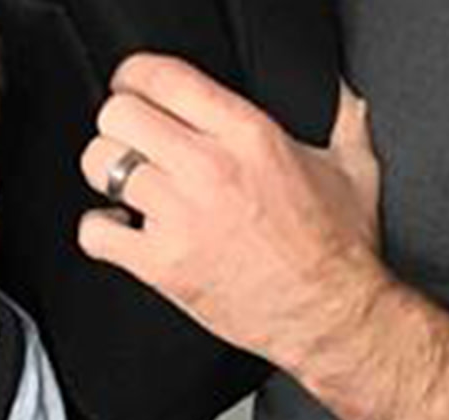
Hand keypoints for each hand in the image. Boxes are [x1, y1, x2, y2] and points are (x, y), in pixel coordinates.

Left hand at [77, 56, 386, 374]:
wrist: (329, 312)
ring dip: (106, 172)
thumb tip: (342, 99)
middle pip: (120, 115)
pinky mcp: (161, 263)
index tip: (134, 89)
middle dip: (118, 123)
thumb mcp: (353, 167)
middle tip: (129, 139)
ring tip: (126, 184)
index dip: (136, 79)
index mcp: (248, 134)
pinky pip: (95, 232)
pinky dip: (98, 229)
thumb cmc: (339, 248)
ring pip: (100, 165)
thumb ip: (342, 121)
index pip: (162, 78)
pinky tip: (120, 228)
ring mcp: (180, 216)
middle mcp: (208, 168)